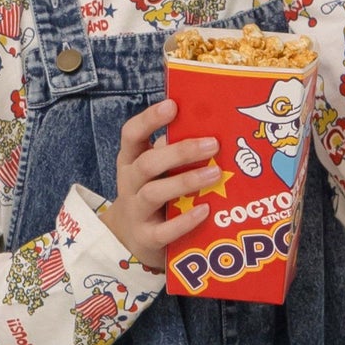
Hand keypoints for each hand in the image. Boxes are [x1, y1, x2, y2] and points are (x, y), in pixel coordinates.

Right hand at [99, 98, 219, 270]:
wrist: (130, 239)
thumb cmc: (151, 193)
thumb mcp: (155, 170)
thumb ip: (172, 150)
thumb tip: (208, 129)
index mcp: (130, 160)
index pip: (131, 134)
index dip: (149, 119)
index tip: (172, 105)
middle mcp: (129, 183)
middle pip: (148, 163)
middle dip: (180, 152)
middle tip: (213, 145)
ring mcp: (136, 211)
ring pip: (155, 193)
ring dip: (186, 181)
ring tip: (215, 174)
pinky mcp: (147, 238)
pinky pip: (165, 230)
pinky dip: (186, 220)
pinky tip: (206, 210)